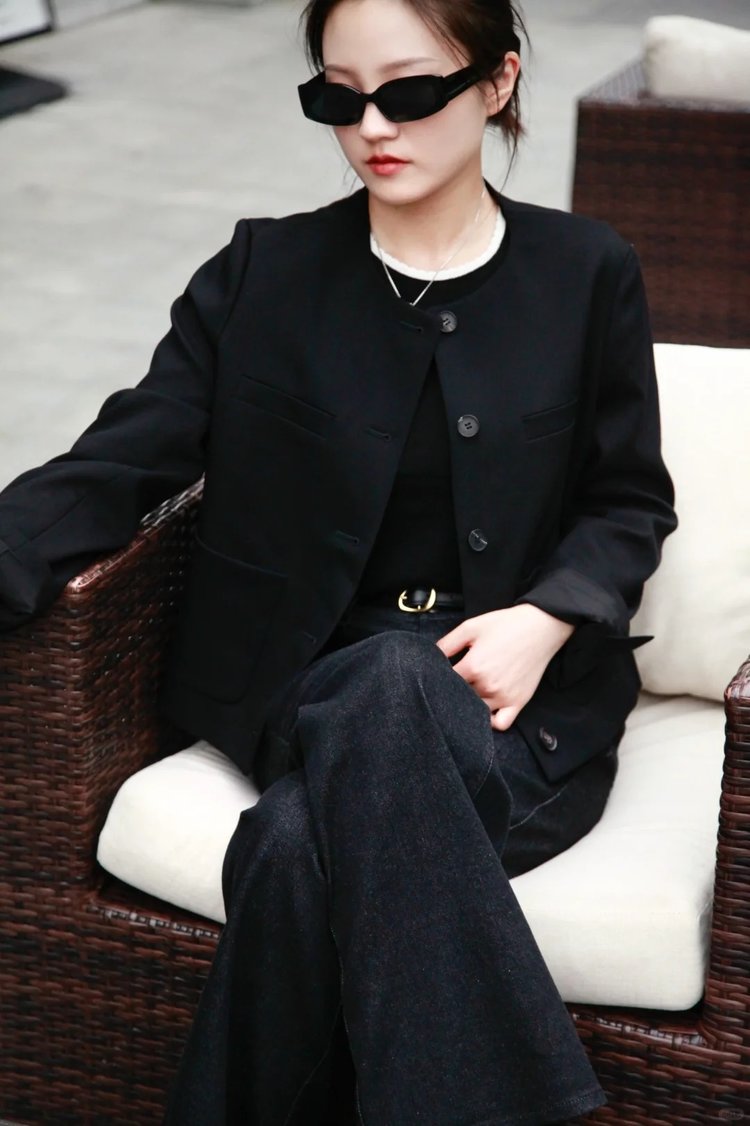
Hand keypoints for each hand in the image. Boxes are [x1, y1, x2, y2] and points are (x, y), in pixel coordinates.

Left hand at [435, 604, 575, 730]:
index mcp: (473, 666)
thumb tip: (428, 657)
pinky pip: (500, 724)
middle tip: (456, 681)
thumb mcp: (470, 627)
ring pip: (476, 711)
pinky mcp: (518, 702)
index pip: (444, 683)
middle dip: (453, 691)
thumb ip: (446, 643)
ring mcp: (503, 697)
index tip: (439, 673)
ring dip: (469, 704)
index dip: (438, 678)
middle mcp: (487, 686)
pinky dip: (490, 720)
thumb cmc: (505, 625)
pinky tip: (485, 707)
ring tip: (470, 691)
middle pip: (459, 698)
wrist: (540, 627)